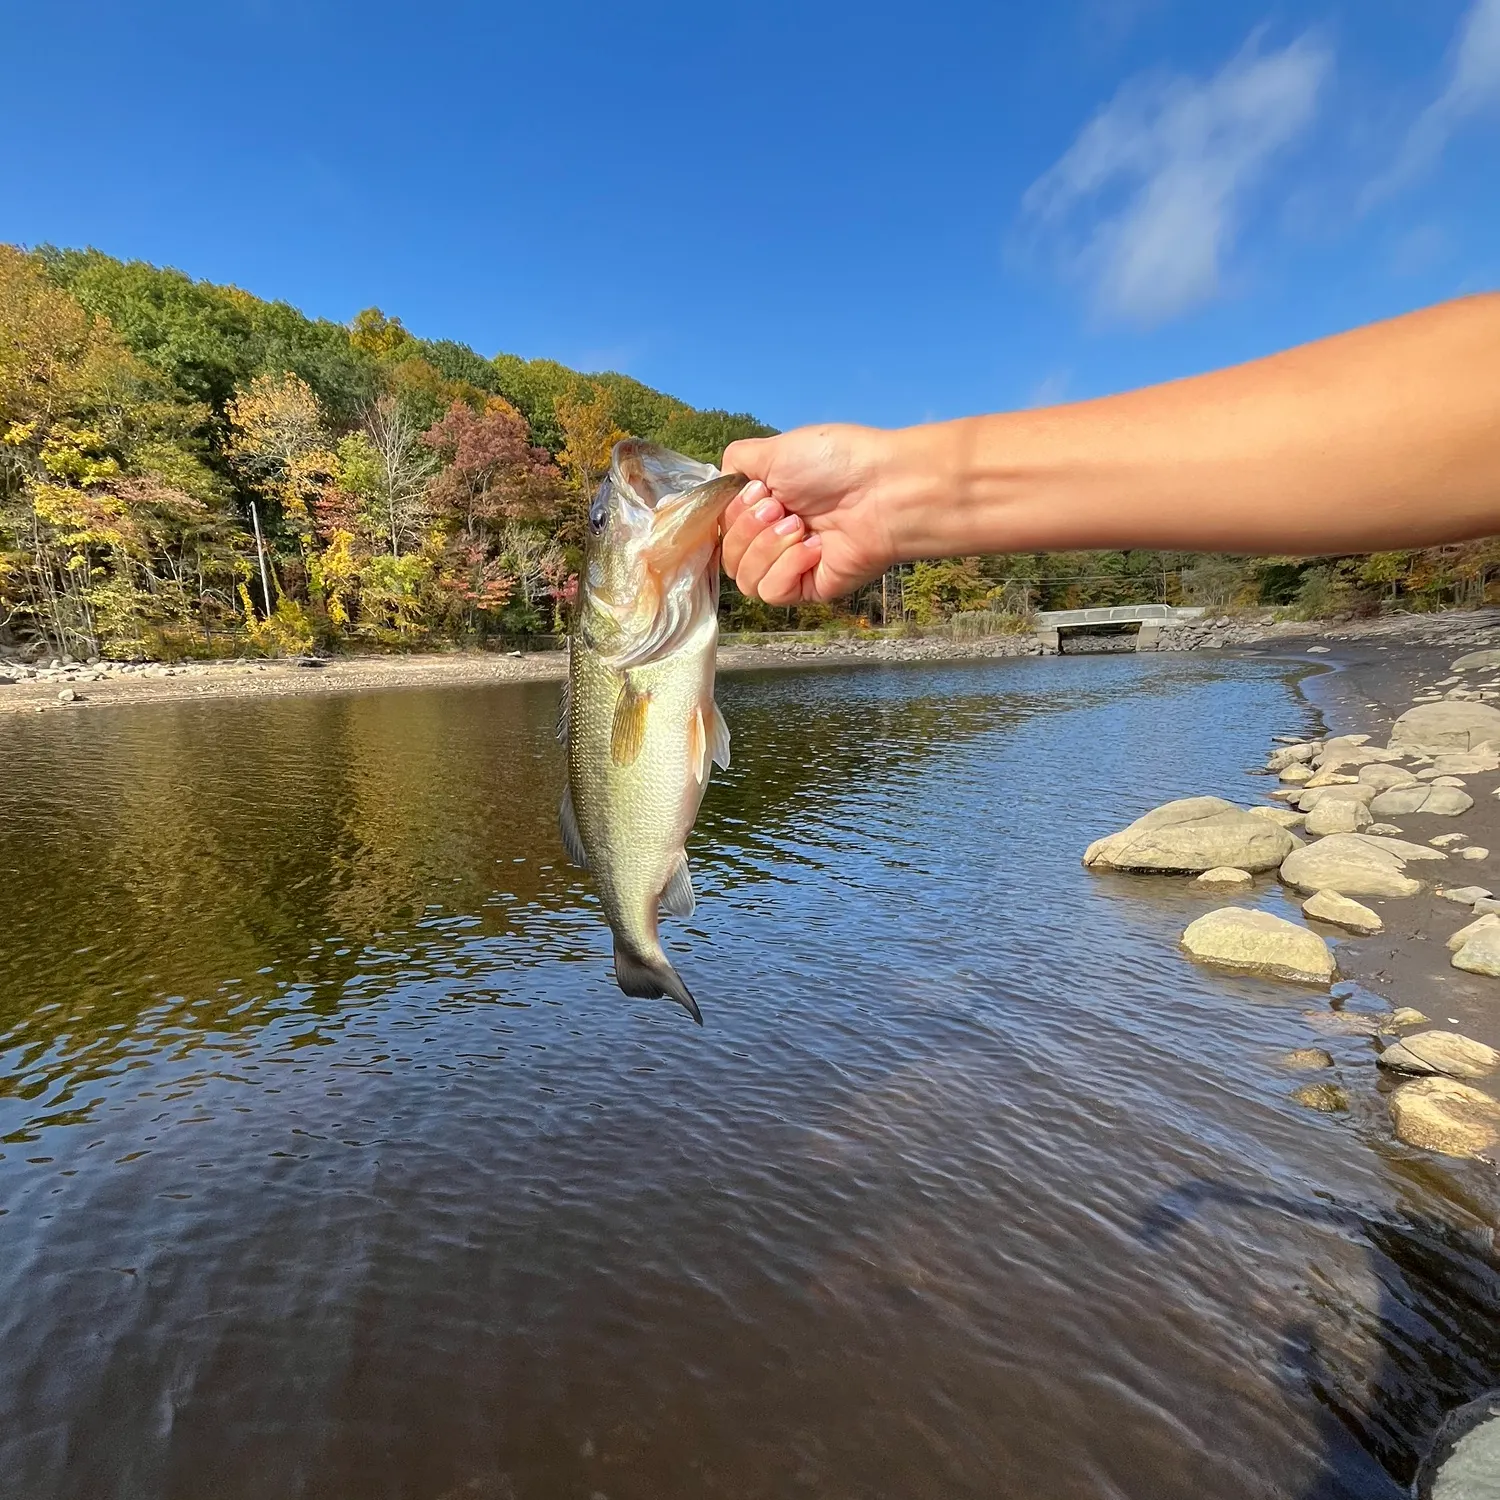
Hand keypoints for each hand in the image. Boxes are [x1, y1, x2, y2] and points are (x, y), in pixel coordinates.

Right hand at [719, 424, 901, 603]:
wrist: (882, 490)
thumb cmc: (836, 463)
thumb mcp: (774, 448)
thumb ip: (737, 463)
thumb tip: (724, 482)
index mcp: (764, 505)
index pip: (721, 528)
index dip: (730, 515)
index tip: (758, 492)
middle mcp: (774, 537)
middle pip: (727, 556)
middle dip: (748, 529)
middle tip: (782, 508)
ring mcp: (792, 565)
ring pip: (745, 580)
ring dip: (766, 548)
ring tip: (800, 526)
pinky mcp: (809, 588)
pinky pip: (773, 591)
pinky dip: (787, 567)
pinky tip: (814, 548)